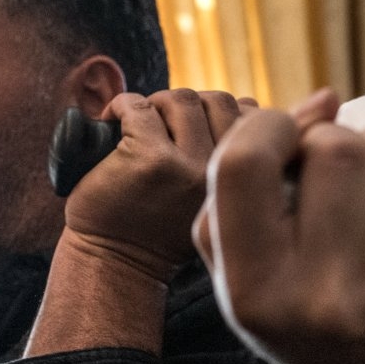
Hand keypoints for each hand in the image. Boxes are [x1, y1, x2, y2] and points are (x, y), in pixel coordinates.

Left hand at [64, 88, 245, 281]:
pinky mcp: (148, 158)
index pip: (250, 116)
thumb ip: (237, 154)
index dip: (220, 114)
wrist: (117, 263)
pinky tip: (113, 119)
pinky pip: (139, 108)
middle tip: (163, 125)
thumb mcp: (215, 193)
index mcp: (243, 180)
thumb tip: (248, 105)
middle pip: (217, 101)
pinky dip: (123, 105)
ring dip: (158, 104)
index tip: (194, 129)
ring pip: (182, 99)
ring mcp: (185, 165)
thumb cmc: (164, 226)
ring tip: (141, 125)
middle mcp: (220, 173)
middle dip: (190, 106)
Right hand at [194, 91, 364, 363]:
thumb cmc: (304, 297)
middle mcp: (328, 304)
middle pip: (334, 149)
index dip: (267, 127)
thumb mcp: (243, 258)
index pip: (246, 164)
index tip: (286, 136)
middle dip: (336, 140)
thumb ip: (247, 173)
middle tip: (341, 167)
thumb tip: (327, 100)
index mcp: (256, 296)